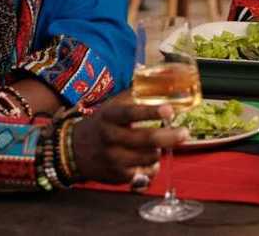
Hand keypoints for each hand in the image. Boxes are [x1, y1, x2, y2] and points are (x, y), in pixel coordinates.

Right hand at [70, 93, 187, 183]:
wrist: (74, 150)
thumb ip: (136, 95)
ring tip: (156, 145)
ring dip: (159, 151)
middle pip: (145, 139)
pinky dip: (153, 167)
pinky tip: (149, 161)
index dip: (151, 111)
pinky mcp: (118, 176)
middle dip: (169, 136)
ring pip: (149, 157)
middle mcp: (110, 138)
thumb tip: (164, 82)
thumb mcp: (113, 106)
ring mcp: (113, 159)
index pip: (131, 113)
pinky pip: (146, 174)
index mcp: (110, 116)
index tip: (169, 110)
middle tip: (184, 133)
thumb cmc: (102, 123)